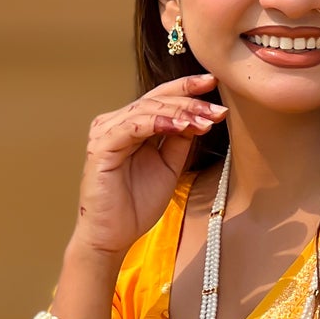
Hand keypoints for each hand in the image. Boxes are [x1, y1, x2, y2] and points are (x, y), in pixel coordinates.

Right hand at [72, 74, 226, 259]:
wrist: (113, 235)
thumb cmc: (136, 204)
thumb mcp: (169, 167)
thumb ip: (180, 141)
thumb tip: (199, 116)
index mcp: (131, 125)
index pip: (161, 98)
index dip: (187, 88)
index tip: (215, 83)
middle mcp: (116, 123)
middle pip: (157, 100)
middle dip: (191, 102)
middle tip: (218, 110)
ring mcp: (106, 132)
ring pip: (147, 109)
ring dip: (180, 112)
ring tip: (206, 120)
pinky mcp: (102, 146)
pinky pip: (133, 126)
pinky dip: (158, 123)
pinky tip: (180, 126)